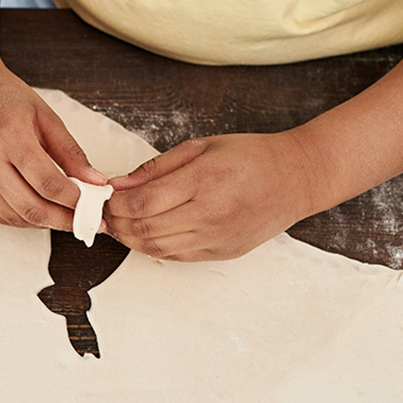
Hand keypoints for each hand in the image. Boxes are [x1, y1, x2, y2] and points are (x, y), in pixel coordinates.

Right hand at [0, 64, 106, 230]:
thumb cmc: (4, 96)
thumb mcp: (45, 115)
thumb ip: (70, 152)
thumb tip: (95, 182)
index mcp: (9, 135)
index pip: (48, 183)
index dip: (75, 201)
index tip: (93, 207)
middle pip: (31, 207)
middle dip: (63, 220)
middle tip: (84, 222)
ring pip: (13, 217)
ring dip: (43, 222)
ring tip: (63, 216)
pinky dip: (21, 218)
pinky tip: (37, 211)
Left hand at [104, 132, 326, 260]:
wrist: (298, 178)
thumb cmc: (251, 156)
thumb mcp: (202, 147)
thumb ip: (157, 167)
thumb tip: (118, 184)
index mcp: (204, 180)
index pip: (142, 201)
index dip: (114, 204)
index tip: (104, 197)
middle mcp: (210, 213)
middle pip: (145, 227)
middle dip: (116, 222)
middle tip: (104, 213)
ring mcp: (216, 237)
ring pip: (156, 247)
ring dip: (130, 238)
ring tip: (119, 224)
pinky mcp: (221, 252)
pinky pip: (175, 256)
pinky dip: (152, 247)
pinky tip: (144, 234)